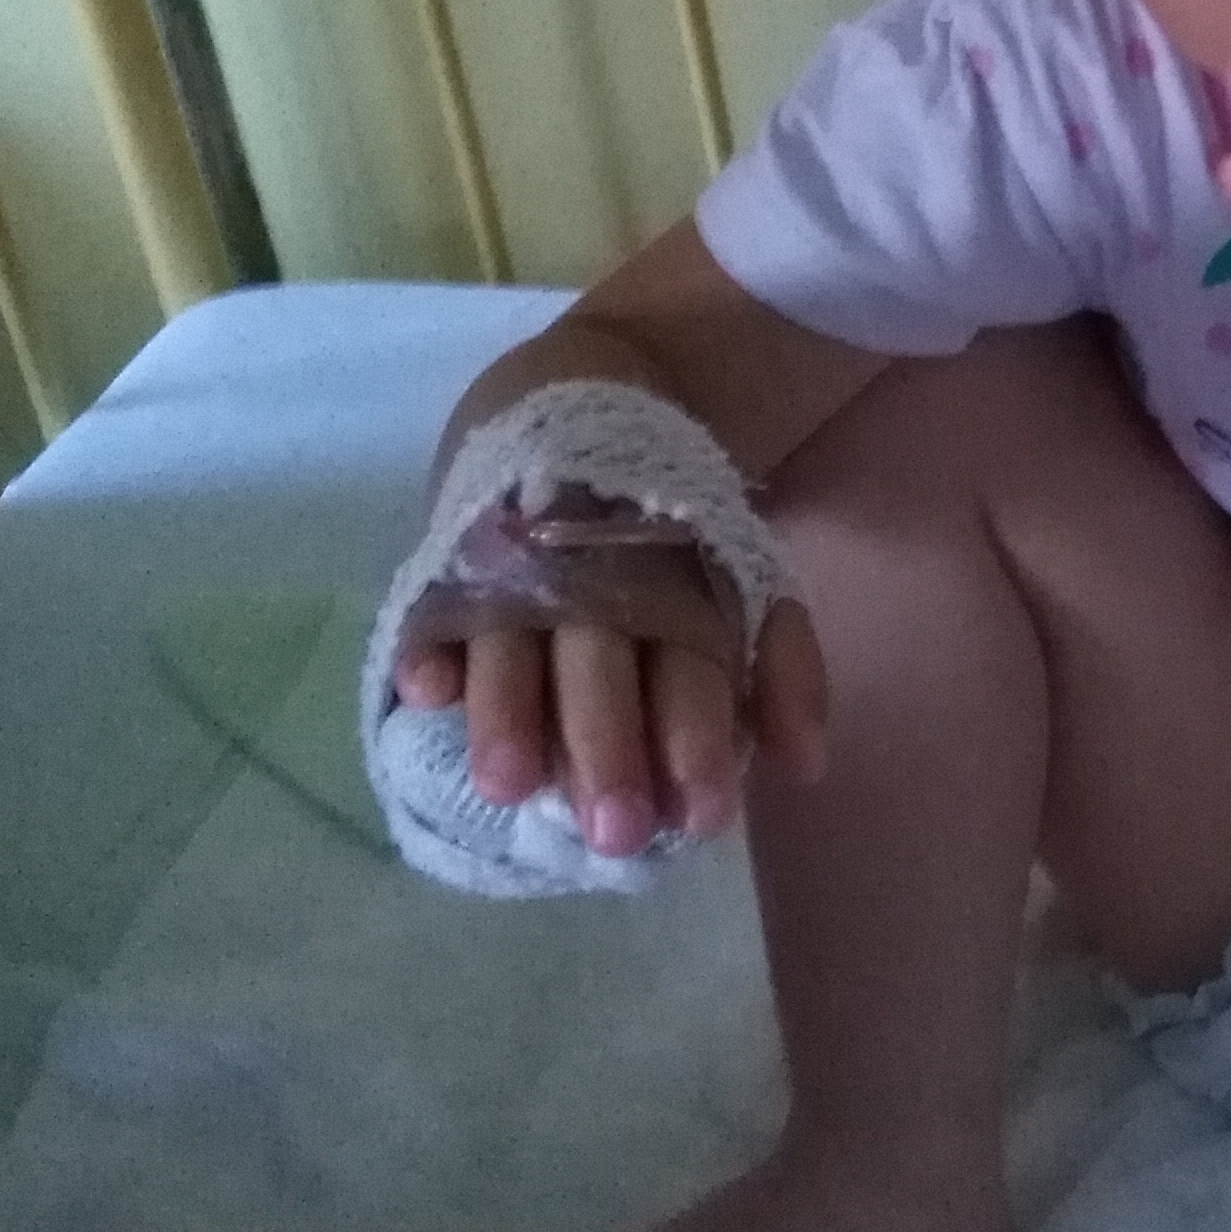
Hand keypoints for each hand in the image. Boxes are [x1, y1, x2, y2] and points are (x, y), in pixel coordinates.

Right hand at [391, 495, 825, 857]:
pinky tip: (423, 693)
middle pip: (602, 668)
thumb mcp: (745, 583)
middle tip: (614, 830)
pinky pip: (432, 607)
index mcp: (678, 591)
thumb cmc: (671, 537)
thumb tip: (807, 765)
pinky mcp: (451, 558)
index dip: (698, 738)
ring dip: (510, 712)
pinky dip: (429, 647)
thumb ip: (784, 668)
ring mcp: (517, 572)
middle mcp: (596, 585)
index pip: (692, 666)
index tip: (705, 816)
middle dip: (609, 745)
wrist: (585, 401)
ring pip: (513, 645)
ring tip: (509, 785)